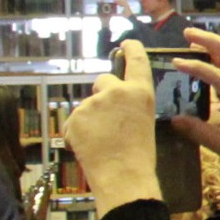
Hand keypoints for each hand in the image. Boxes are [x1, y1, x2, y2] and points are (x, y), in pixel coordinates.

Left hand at [64, 41, 162, 216]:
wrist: (123, 176)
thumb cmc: (140, 154)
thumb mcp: (143, 121)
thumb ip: (130, 104)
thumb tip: (112, 103)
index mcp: (141, 92)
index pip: (136, 61)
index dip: (132, 49)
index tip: (127, 43)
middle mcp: (116, 91)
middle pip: (104, 81)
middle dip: (103, 94)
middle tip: (110, 119)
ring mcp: (93, 103)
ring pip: (88, 105)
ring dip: (91, 118)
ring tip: (103, 141)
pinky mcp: (76, 116)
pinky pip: (75, 121)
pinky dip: (79, 132)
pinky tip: (90, 146)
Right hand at [166, 29, 219, 206]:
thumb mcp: (219, 144)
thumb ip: (196, 130)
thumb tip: (172, 118)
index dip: (197, 67)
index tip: (176, 62)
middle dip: (210, 40)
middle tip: (186, 33)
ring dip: (214, 45)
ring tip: (191, 39)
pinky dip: (217, 57)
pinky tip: (202, 56)